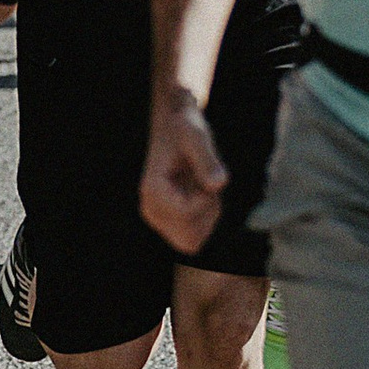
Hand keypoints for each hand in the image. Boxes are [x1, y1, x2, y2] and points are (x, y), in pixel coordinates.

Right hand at [139, 93, 227, 255]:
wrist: (174, 127)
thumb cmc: (184, 129)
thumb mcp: (197, 137)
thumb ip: (207, 159)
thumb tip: (218, 185)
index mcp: (152, 190)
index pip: (187, 215)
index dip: (206, 198)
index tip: (205, 175)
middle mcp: (150, 209)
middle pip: (189, 239)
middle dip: (206, 215)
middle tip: (204, 185)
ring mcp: (157, 219)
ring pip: (193, 242)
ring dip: (206, 217)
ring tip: (201, 186)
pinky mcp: (167, 222)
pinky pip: (194, 238)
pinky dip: (205, 219)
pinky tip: (200, 194)